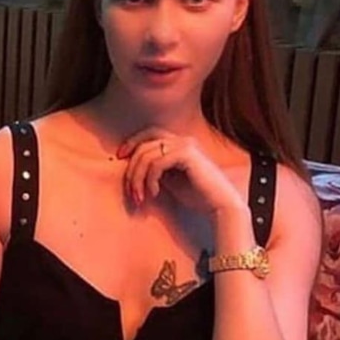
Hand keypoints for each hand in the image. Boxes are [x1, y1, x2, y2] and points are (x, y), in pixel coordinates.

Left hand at [117, 128, 243, 214]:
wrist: (220, 205)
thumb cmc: (197, 195)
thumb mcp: (169, 180)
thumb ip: (155, 170)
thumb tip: (133, 168)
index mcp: (179, 143)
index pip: (150, 133)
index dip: (132, 142)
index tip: (119, 157)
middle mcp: (183, 140)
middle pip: (144, 144)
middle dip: (132, 168)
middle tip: (131, 191)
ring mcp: (186, 145)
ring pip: (147, 155)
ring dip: (138, 179)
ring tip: (140, 197)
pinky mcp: (188, 155)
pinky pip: (157, 163)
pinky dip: (150, 179)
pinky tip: (154, 193)